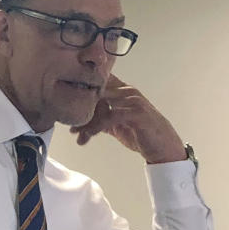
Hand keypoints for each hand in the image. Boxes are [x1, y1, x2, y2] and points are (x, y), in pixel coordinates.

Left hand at [70, 75, 185, 164]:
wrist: (163, 147)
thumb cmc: (140, 134)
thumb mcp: (116, 124)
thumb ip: (102, 117)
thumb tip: (82, 120)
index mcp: (122, 90)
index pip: (98, 82)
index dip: (82, 89)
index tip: (65, 103)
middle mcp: (127, 91)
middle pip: (96, 93)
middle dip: (79, 107)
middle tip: (66, 121)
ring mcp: (133, 100)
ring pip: (100, 105)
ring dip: (85, 120)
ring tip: (74, 133)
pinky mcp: (136, 112)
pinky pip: (109, 117)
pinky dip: (94, 127)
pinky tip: (85, 137)